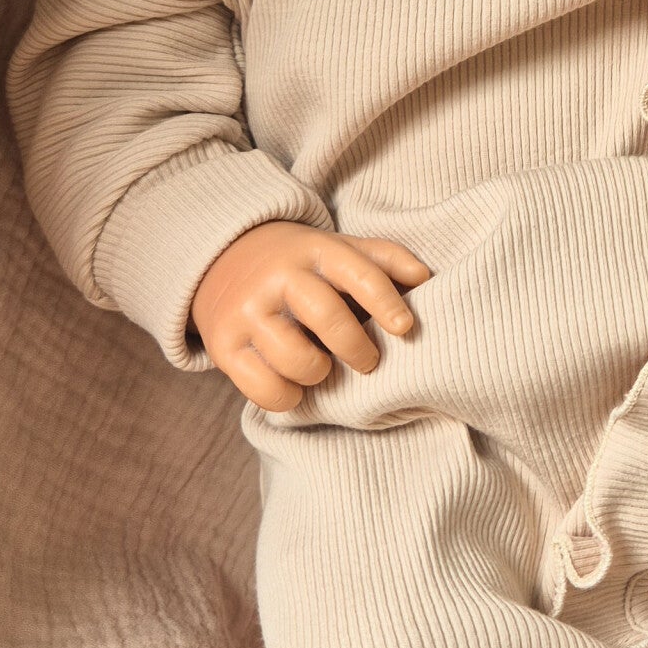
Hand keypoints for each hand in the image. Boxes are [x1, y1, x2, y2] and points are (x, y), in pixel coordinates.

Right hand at [191, 221, 430, 410]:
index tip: (404, 327)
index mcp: (314, 251)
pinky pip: (264, 389)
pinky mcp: (224, 346)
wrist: (223, 258)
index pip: (358, 273)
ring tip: (322, 367)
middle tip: (368, 361)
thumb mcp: (338, 250)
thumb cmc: (300, 264)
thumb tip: (424, 278)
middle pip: (327, 317)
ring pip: (295, 359)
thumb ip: (383, 259)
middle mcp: (278, 277)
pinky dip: (288, 398)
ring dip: (319, 373)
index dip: (385, 302)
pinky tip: (294, 385)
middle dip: (357, 348)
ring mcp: (247, 312)